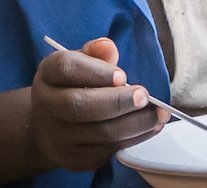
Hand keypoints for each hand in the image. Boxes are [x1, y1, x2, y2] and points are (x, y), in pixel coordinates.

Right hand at [30, 37, 166, 172]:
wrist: (52, 127)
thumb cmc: (74, 86)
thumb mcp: (82, 63)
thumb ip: (96, 53)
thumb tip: (107, 47)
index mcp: (49, 75)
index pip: (67, 69)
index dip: (96, 72)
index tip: (122, 75)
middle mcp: (47, 106)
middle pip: (80, 106)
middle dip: (118, 101)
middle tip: (145, 96)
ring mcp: (59, 137)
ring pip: (99, 132)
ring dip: (135, 123)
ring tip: (159, 113)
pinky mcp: (75, 158)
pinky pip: (109, 149)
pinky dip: (135, 138)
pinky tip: (151, 127)